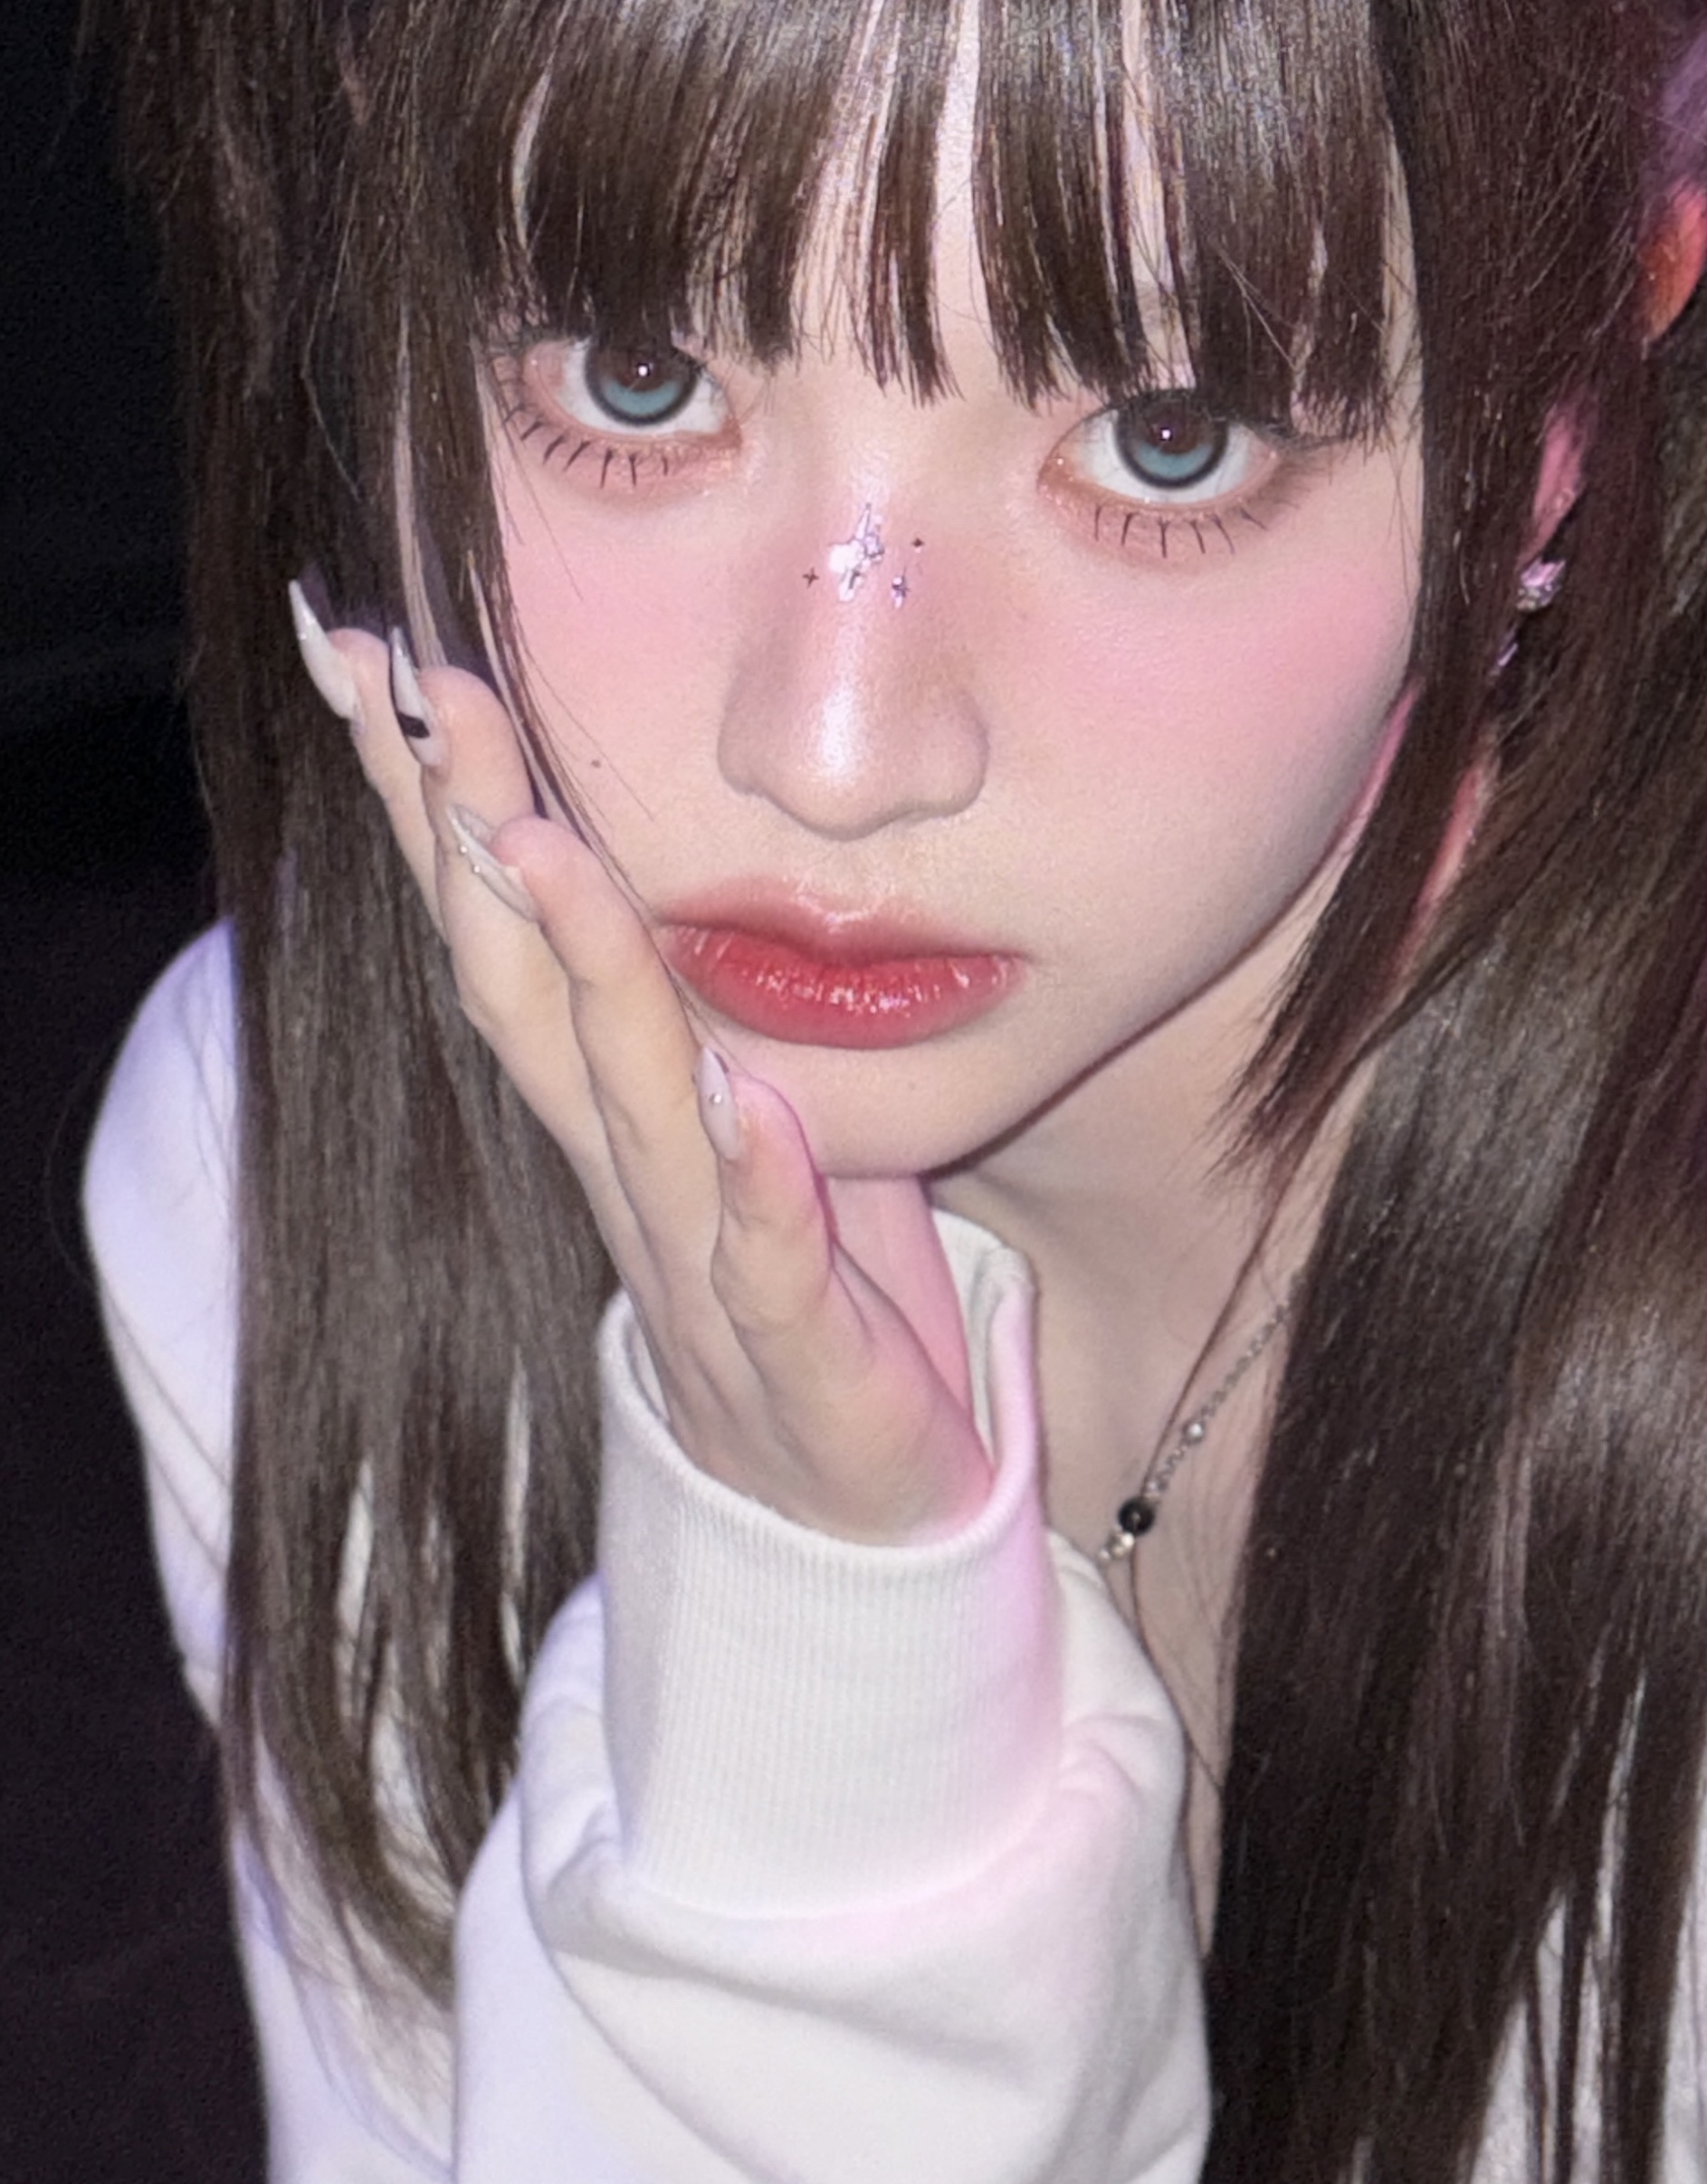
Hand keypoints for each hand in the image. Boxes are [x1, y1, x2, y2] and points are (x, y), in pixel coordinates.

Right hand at [317, 616, 992, 1543]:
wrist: (849, 1524)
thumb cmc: (800, 1293)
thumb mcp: (743, 1113)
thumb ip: (693, 1001)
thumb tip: (644, 852)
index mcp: (614, 1106)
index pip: (504, 932)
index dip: (437, 803)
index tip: (380, 658)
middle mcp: (629, 1173)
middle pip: (525, 988)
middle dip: (470, 836)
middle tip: (423, 687)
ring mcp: (704, 1265)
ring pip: (624, 1106)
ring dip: (585, 974)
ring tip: (541, 845)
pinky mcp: (803, 1360)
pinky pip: (771, 1263)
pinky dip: (757, 1184)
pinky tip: (748, 1105)